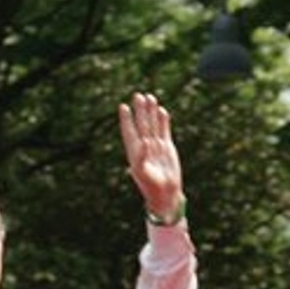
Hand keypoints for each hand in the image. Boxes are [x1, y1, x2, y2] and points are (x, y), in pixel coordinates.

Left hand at [118, 92, 184, 222]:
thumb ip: (141, 157)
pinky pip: (164, 130)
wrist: (165, 193)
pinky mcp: (167, 147)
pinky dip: (163, 121)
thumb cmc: (151, 186)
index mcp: (135, 152)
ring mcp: (156, 146)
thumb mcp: (143, 173)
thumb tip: (144, 141)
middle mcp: (144, 147)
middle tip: (137, 95)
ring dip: (151, 112)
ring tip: (150, 97)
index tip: (122, 107)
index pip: (129, 132)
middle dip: (139, 110)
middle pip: (141, 124)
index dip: (126, 120)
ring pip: (153, 125)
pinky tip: (162, 111)